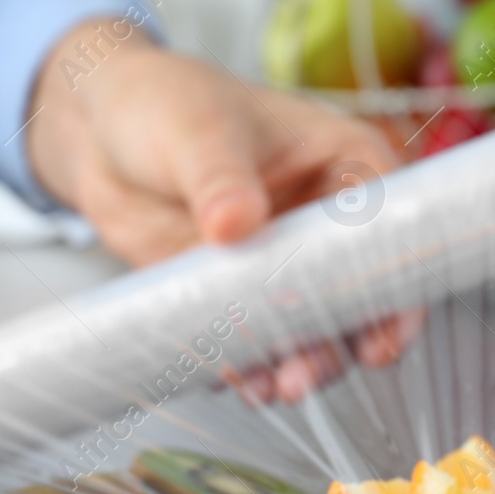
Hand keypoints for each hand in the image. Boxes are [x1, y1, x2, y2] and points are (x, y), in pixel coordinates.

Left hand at [27, 18, 416, 400]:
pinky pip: (253, 343)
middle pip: (357, 294)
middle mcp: (323, 225)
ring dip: (297, 364)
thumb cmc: (165, 104)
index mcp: (343, 165)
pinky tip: (234, 380)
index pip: (391, 228)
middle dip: (339, 343)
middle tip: (306, 376)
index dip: (396, 285)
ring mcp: (281, 267)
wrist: (99, 134)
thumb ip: (220, 179)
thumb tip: (237, 224)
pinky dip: (246, 367)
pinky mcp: (236, 298)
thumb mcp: (197, 131)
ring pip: (309, 328)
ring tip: (271, 389)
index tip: (379, 336)